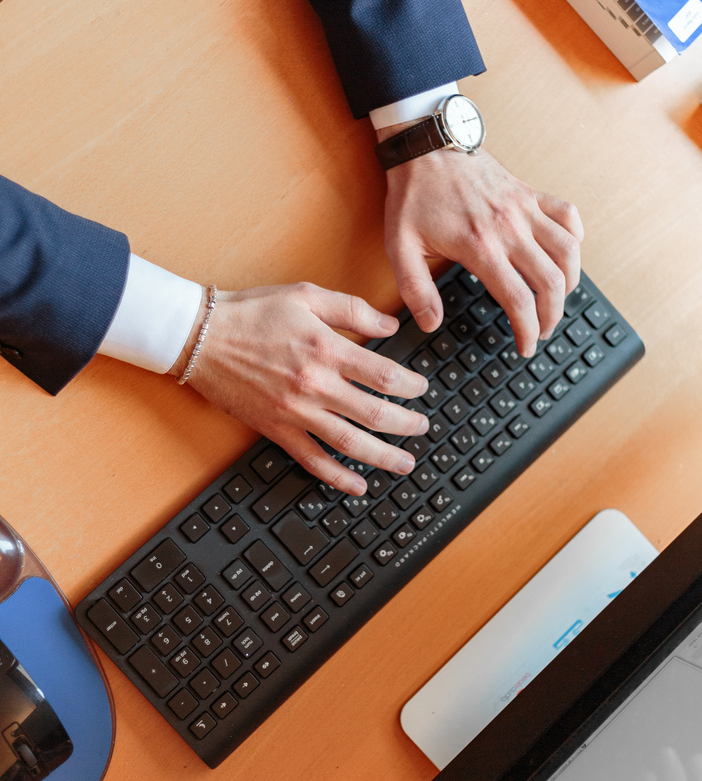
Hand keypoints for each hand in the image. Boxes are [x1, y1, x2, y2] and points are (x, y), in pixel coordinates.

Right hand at [169, 283, 428, 494]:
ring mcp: (295, 411)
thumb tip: (389, 324)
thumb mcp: (306, 295)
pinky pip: (312, 460)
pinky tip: (357, 485)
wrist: (199, 335)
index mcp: (327, 349)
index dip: (412, 387)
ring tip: (406, 463)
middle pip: (376, 414)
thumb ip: (352, 309)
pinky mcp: (276, 429)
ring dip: (384, 457)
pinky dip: (337, 478)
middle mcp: (315, 385)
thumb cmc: (250, 312)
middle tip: (423, 427)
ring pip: (350, 443)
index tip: (421, 390)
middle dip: (407, 424)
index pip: (385, 376)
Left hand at [380, 131, 583, 356]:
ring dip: (570, 282)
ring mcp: (524, 207)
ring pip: (568, 251)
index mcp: (479, 246)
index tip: (525, 347)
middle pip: (551, 282)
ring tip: (556, 301)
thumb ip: (415, 290)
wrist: (425, 145)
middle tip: (542, 331)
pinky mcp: (529, 192)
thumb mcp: (399, 247)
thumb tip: (430, 324)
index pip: (518, 299)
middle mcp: (509, 227)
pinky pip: (568, 215)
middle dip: (552, 316)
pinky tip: (565, 255)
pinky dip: (574, 238)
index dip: (527, 330)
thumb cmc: (412, 196)